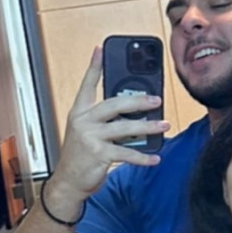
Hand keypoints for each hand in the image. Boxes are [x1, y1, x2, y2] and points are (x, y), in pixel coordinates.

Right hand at [43, 47, 169, 216]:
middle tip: (156, 99)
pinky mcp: (98, 155)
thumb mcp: (85, 132)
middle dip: (138, 100)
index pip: (87, 85)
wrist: (67, 183)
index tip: (99, 49)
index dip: (94, 66)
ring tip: (164, 125)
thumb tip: (133, 111)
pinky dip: (143, 157)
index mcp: (79, 112)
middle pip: (114, 104)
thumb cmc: (80, 156)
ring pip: (124, 128)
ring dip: (148, 127)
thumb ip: (104, 120)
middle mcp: (83, 121)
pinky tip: (154, 157)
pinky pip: (126, 153)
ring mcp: (90, 138)